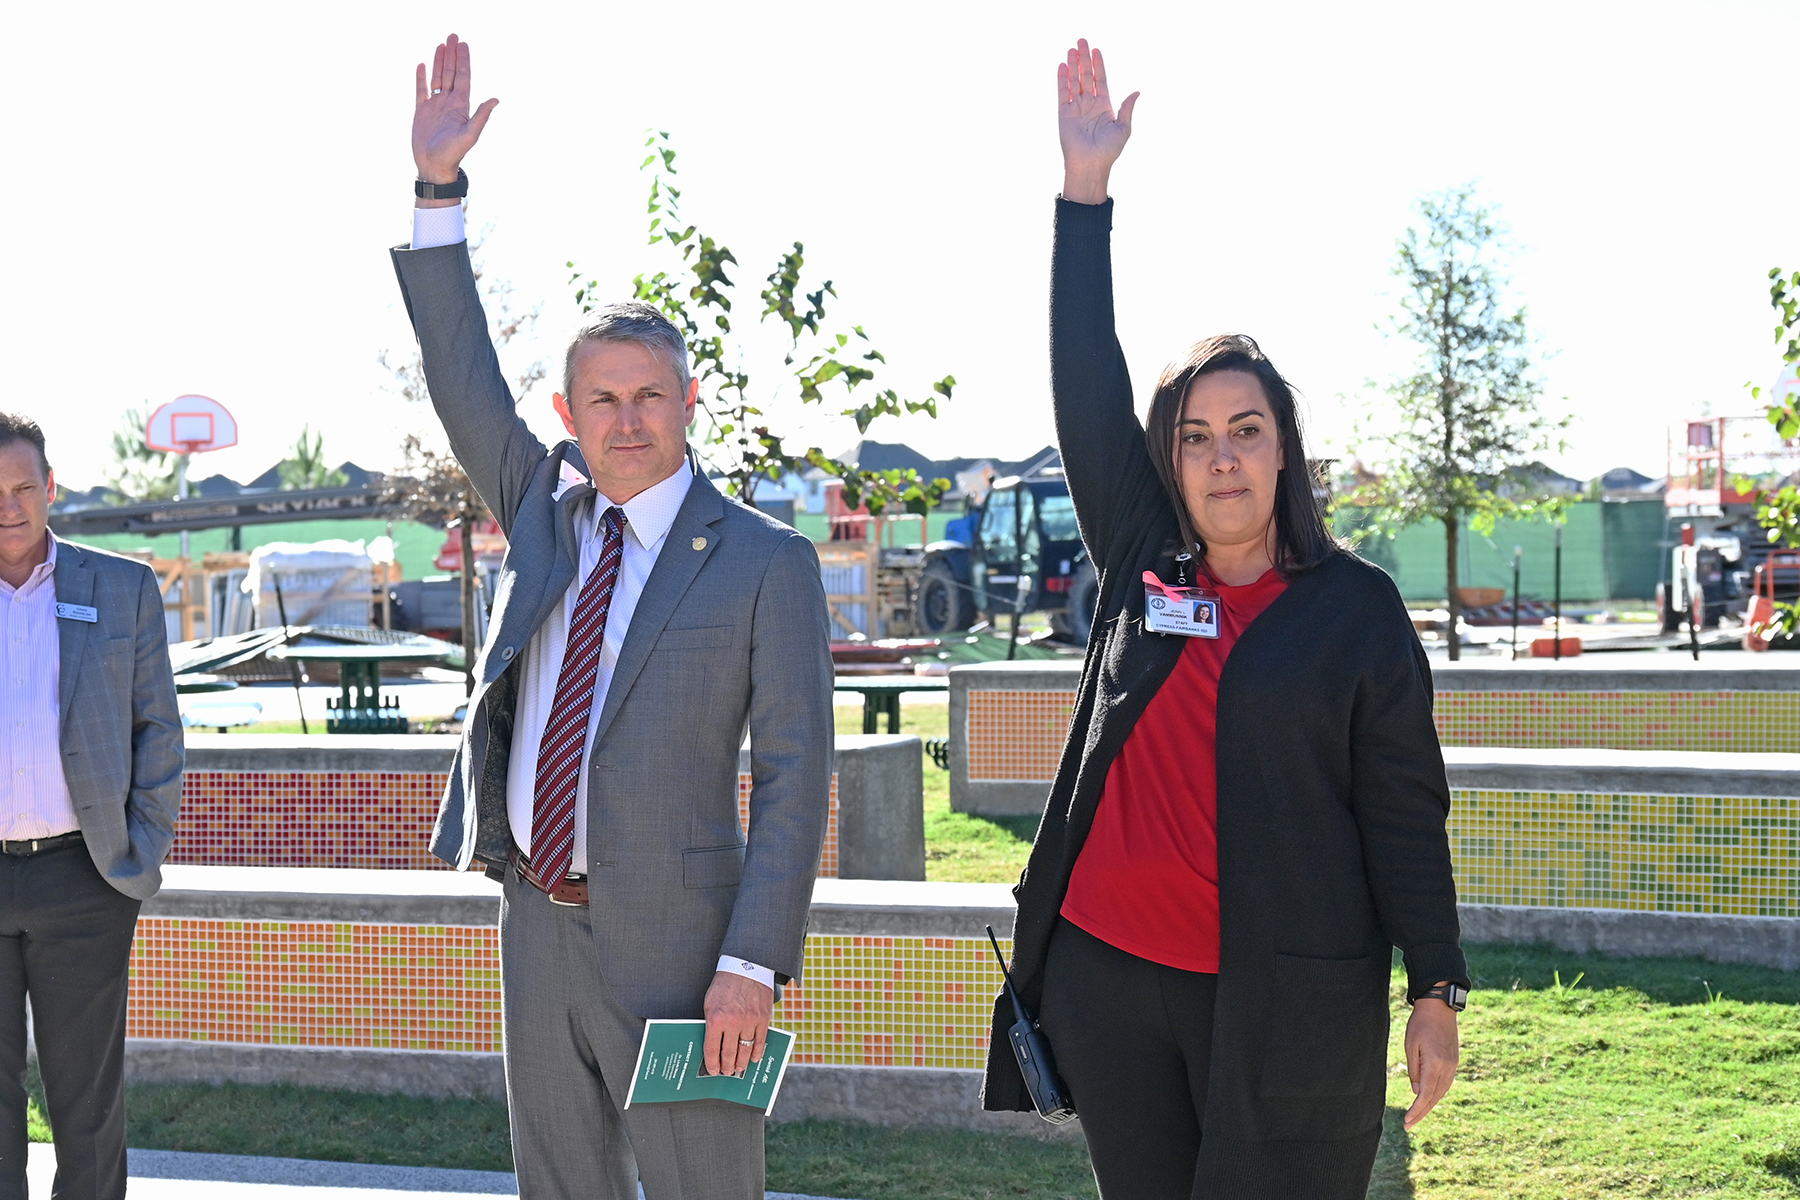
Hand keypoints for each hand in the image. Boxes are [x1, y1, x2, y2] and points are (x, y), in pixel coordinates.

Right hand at [412, 33, 498, 197]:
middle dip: (452, 55)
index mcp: (461, 106)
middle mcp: (449, 103)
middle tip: (453, 36)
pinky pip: (421, 90)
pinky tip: (423, 65)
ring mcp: (435, 106)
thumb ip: (481, 116)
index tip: (463, 44)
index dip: (463, 61)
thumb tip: (496, 99)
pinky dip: (421, 78)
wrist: (434, 167)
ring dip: (439, 62)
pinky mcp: (422, 111)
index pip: (463, 77)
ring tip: (441, 45)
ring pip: (438, 78)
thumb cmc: (453, 154)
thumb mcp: (470, 134)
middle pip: (451, 73)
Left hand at [702, 970, 771, 1078]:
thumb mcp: (710, 1003)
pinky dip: (757, 1052)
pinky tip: (753, 1058)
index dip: (712, 1063)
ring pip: (745, 1049)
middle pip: (729, 1053)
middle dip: (727, 1066)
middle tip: (726, 1072)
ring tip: (738, 1068)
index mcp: (716, 1018)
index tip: (713, 1070)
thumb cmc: (725, 985)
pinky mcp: (763, 1018)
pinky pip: (760, 1041)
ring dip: (741, 1062)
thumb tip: (713, 1045)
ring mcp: (750, 1021)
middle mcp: (733, 1022)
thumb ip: (711, 1023)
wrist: (746, 967)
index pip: (712, 1049)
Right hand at [1057, 38, 1137, 204]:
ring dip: (1072, 65)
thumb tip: (1136, 92)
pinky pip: (1063, 93)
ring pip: (1074, 81)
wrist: (1090, 165)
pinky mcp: (1064, 114)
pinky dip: (1062, 80)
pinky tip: (1061, 66)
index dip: (1099, 64)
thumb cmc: (1109, 150)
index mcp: (1104, 106)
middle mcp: (1089, 104)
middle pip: (1086, 75)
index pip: (1100, 79)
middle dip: (1084, 58)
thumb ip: (1127, 108)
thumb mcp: (1123, 128)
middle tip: (1081, 40)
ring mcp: (1076, 108)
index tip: (1096, 50)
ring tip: (1071, 49)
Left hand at [1402, 989, 1460, 1129]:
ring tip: (1416, 1115)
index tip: (1407, 1121)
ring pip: (1442, 1092)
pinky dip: (1436, 1093)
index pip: (1425, 1095)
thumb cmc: (1421, 1024)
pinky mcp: (1454, 1061)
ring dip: (1429, 1105)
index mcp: (1436, 1065)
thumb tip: (1417, 1092)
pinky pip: (1446, 1083)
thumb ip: (1414, 1070)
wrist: (1440, 1007)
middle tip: (1408, 1125)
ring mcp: (1453, 1065)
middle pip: (1434, 1097)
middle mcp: (1447, 1068)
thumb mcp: (1411, 1046)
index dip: (1416, 1111)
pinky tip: (1428, 1098)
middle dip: (1421, 1113)